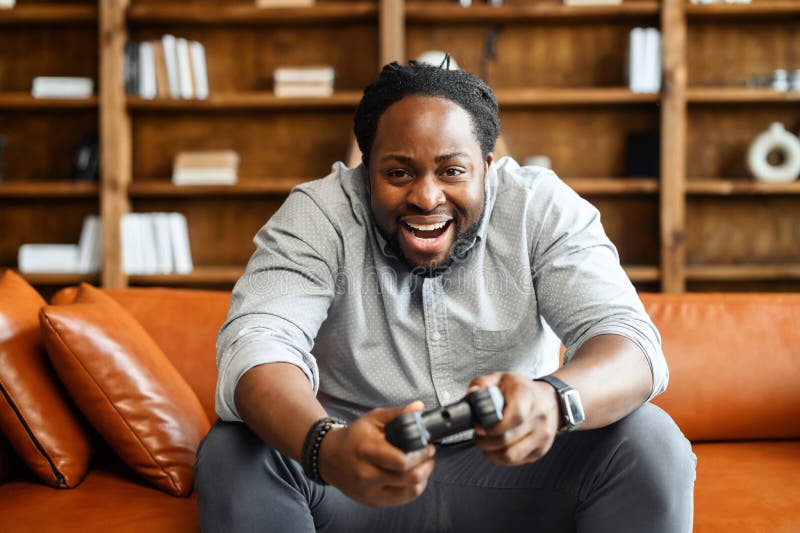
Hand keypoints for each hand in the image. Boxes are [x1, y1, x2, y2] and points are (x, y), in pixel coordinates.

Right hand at [317, 401, 435, 506]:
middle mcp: (367, 475)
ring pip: (409, 492)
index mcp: (367, 451)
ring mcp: (369, 491)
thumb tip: (419, 407)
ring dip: (423, 478)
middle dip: (426, 466)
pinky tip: (414, 477)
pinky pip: (401, 499)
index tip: (428, 447)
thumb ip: (398, 414)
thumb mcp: (373, 419)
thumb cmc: (354, 436)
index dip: (421, 455)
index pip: (401, 461)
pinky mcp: (372, 501)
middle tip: (429, 456)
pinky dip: (414, 489)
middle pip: (408, 478)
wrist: (329, 457)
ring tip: (424, 466)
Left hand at [468, 372, 559, 465]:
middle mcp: (538, 416)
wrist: (549, 400)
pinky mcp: (540, 449)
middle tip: (477, 435)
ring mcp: (542, 435)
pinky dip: (501, 458)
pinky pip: (516, 461)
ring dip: (491, 453)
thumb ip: (482, 384)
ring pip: (511, 455)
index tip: (479, 427)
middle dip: (485, 441)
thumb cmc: (522, 390)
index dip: (493, 426)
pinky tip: (496, 448)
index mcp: (526, 395)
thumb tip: (471, 394)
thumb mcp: (501, 378)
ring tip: (485, 443)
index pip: (515, 416)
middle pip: (508, 439)